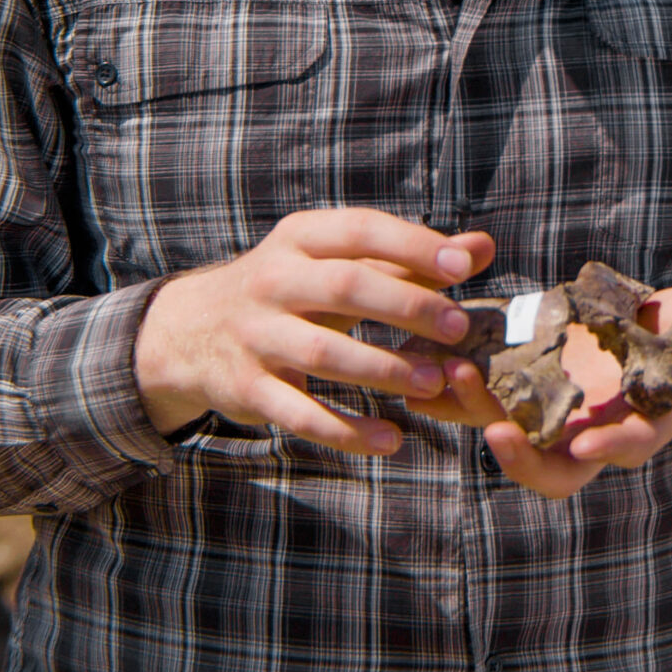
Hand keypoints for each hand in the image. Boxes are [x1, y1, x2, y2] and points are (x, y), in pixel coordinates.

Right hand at [133, 210, 493, 453]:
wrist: (188, 331)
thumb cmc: (292, 290)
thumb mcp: (336, 262)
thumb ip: (409, 258)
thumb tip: (483, 248)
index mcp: (300, 238)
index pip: (361, 231)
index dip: (413, 246)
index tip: (464, 268)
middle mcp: (273, 280)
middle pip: (344, 286)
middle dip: (405, 305)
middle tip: (458, 328)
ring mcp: (255, 335)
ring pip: (322, 353)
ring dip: (382, 369)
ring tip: (434, 383)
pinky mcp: (246, 388)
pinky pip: (299, 414)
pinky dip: (346, 431)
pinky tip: (391, 440)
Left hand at [411, 287, 671, 499]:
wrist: (668, 328)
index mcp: (643, 424)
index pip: (625, 449)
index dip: (608, 449)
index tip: (585, 442)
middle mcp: (595, 431)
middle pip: (553, 468)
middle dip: (523, 456)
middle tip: (493, 430)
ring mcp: (558, 415)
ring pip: (511, 432)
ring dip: (478, 411)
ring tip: (453, 375)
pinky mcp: (529, 390)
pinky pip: (487, 400)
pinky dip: (460, 390)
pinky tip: (432, 365)